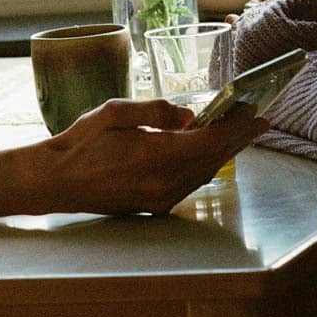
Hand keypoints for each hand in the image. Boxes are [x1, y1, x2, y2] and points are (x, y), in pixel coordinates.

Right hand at [11, 97, 268, 216]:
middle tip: (260, 119)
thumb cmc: (80, 142)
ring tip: (241, 132)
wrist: (56, 182)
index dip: (236, 127)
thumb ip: (156, 111)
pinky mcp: (154, 205)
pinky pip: (190, 183)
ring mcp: (160, 198)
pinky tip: (211, 152)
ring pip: (205, 172)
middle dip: (238, 138)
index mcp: (155, 155)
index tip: (255, 112)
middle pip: (214, 158)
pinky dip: (206, 164)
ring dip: (225, 152)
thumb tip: (191, 115)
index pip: (210, 141)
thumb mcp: (114, 112)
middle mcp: (163, 182)